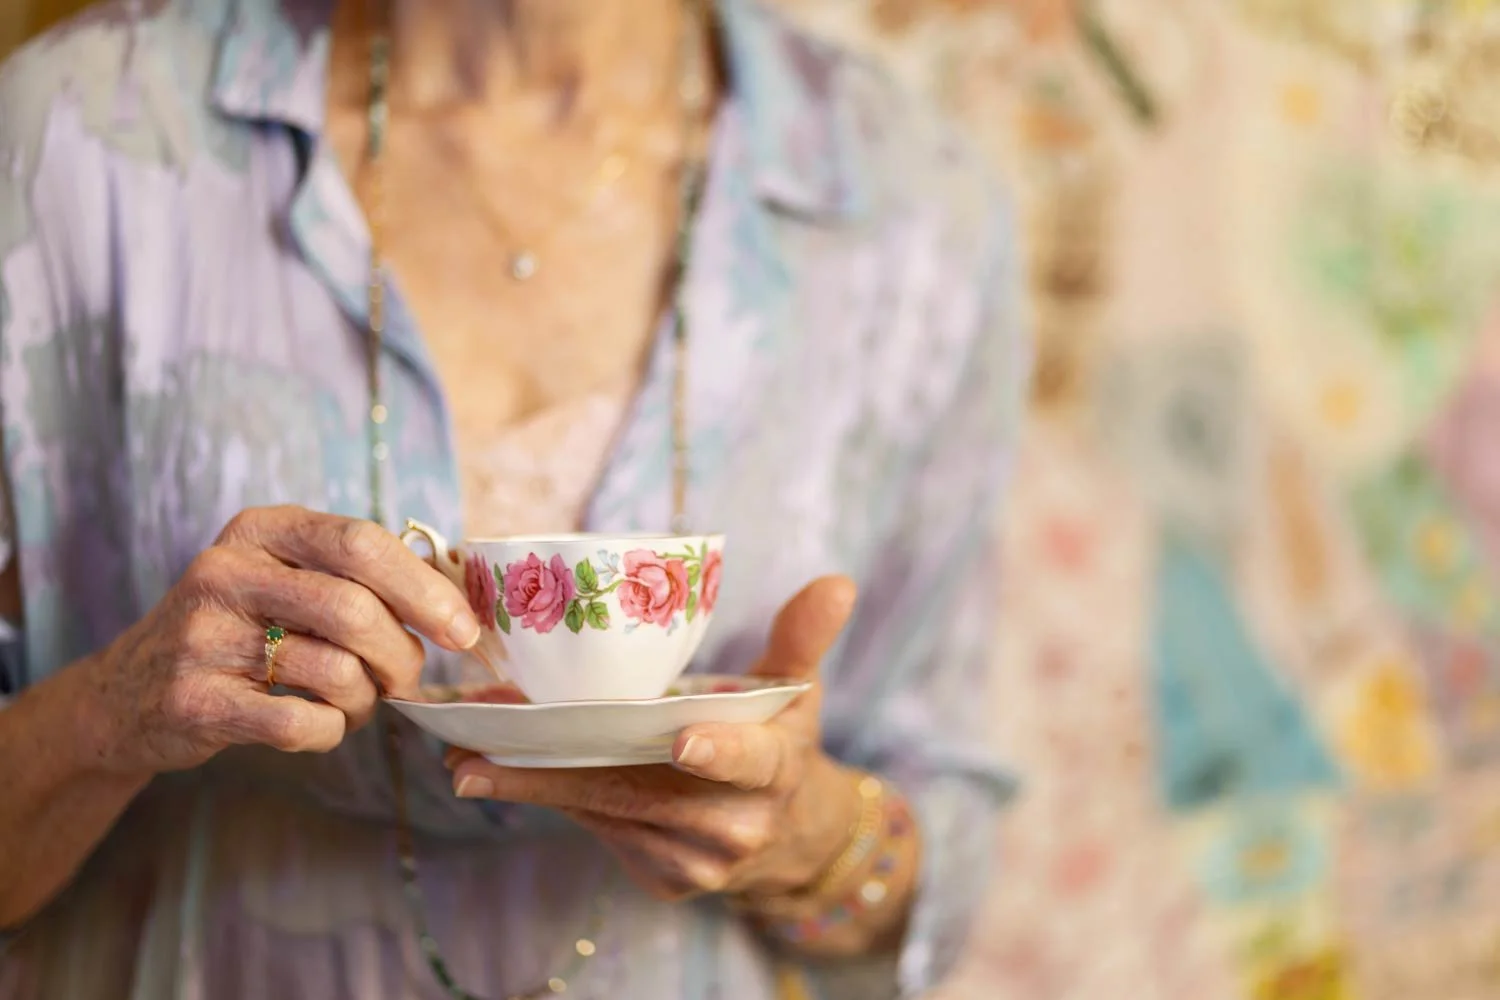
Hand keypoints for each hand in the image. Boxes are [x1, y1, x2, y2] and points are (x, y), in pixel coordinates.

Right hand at [81, 506, 480, 776]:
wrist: (128, 694)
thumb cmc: (240, 631)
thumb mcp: (283, 577)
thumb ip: (356, 574)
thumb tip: (456, 596)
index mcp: (262, 529)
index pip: (361, 543)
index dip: (424, 588)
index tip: (464, 630)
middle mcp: (227, 571)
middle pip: (354, 610)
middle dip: (402, 654)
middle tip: (408, 678)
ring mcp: (204, 636)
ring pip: (334, 671)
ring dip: (366, 700)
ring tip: (356, 703)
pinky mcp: (194, 701)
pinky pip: (301, 723)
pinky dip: (331, 732)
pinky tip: (323, 725)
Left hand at [446, 576, 862, 900]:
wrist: (788, 837)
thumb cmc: (779, 741)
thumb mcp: (797, 692)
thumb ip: (804, 639)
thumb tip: (837, 581)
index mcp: (775, 768)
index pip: (751, 760)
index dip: (719, 751)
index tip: (682, 739)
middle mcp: (736, 823)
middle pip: (640, 791)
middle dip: (558, 770)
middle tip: (482, 749)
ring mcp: (696, 860)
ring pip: (605, 812)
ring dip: (535, 782)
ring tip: (468, 753)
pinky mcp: (661, 878)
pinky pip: (598, 830)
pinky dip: (552, 799)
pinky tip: (504, 772)